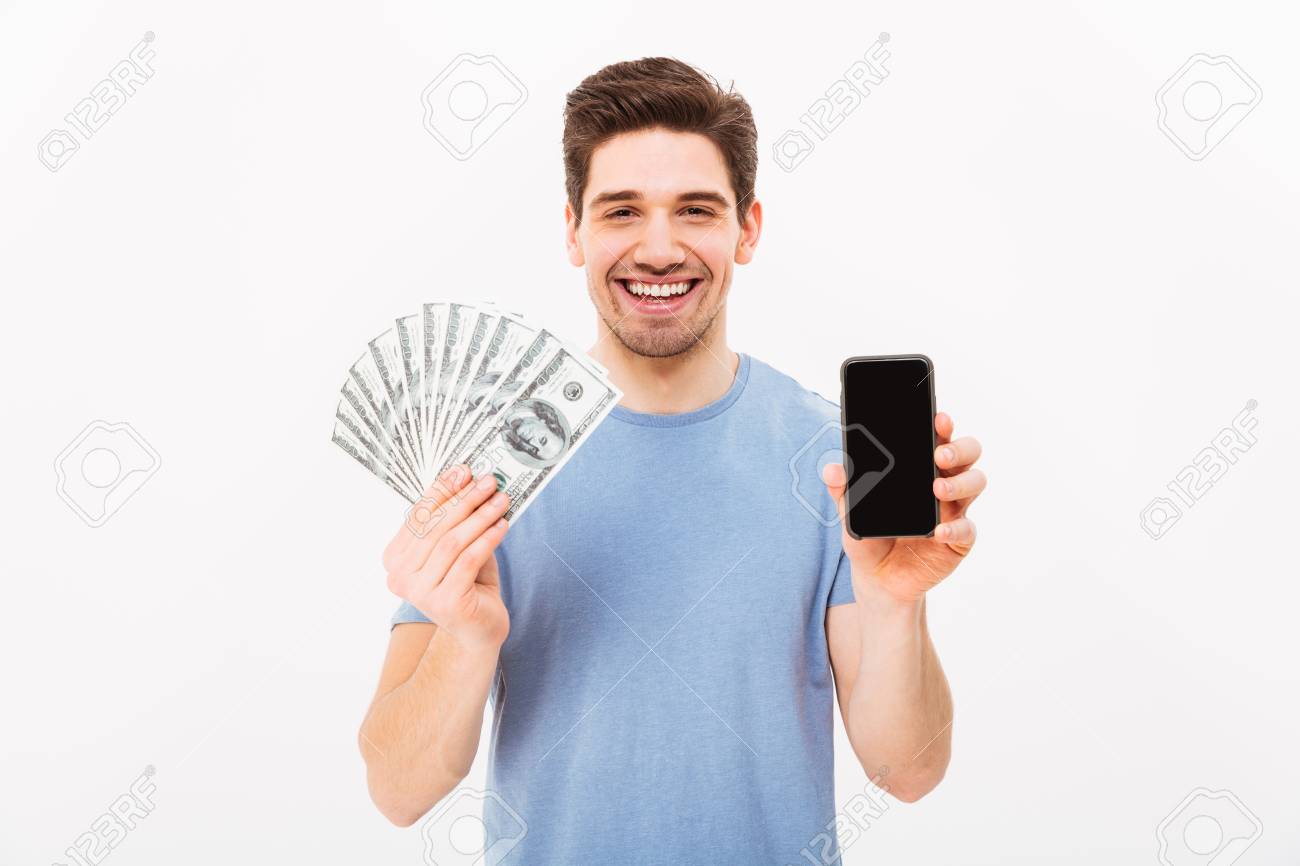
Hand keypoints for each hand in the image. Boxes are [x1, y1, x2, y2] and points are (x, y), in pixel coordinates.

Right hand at [382, 466, 511, 651]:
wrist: (479, 628)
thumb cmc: (468, 582)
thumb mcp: (456, 546)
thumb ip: (454, 518)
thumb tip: (467, 477)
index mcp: (394, 559)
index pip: (418, 516)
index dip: (441, 490)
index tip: (464, 470)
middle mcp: (399, 577)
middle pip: (435, 527)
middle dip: (465, 500)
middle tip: (489, 482)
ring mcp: (420, 593)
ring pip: (452, 542)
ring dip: (480, 516)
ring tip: (501, 500)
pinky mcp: (445, 602)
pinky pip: (469, 560)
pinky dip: (488, 538)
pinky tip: (502, 525)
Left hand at [822, 412, 983, 604]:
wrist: (878, 578)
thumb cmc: (869, 536)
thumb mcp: (851, 512)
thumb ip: (842, 490)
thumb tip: (832, 468)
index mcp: (920, 467)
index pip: (938, 437)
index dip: (943, 424)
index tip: (938, 417)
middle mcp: (944, 481)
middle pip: (968, 453)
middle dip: (958, 448)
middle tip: (938, 454)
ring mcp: (955, 510)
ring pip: (975, 482)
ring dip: (960, 482)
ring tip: (937, 488)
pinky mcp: (958, 540)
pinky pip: (967, 529)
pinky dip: (955, 528)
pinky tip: (938, 531)